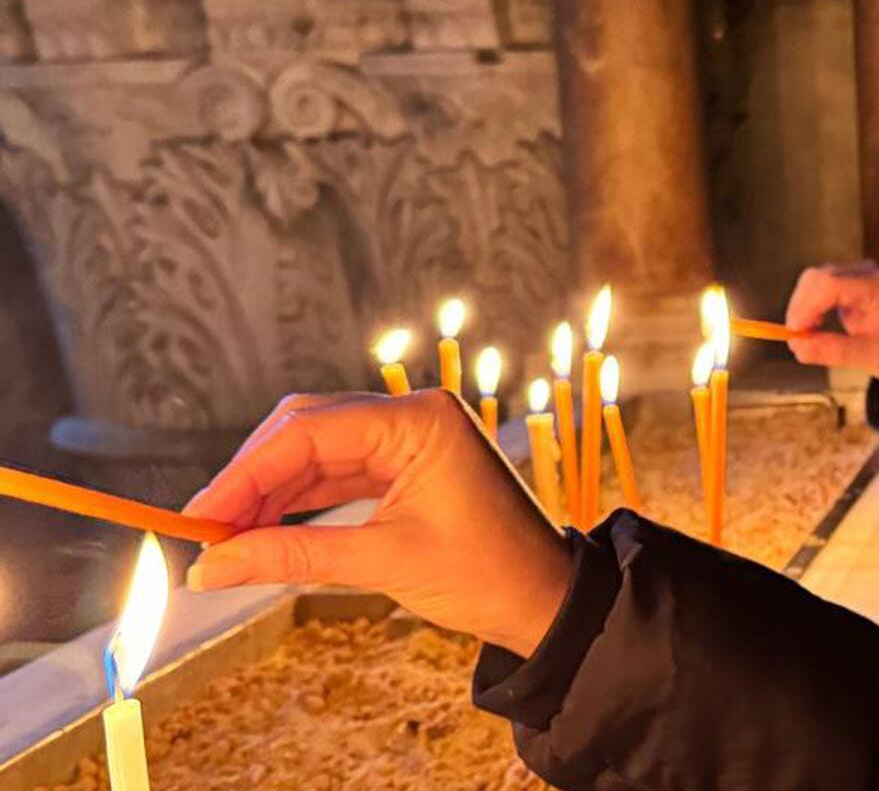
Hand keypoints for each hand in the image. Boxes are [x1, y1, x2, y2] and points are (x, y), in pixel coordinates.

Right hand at [182, 390, 571, 657]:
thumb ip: (293, 558)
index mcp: (419, 420)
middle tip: (204, 530)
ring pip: (318, 451)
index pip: (309, 431)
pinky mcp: (408, 464)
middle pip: (307, 429)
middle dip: (252, 479)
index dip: (244, 474)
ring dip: (271, 492)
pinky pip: (340, 472)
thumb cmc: (486, 575)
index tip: (198, 517)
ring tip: (224, 538)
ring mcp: (411, 438)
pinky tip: (262, 529)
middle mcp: (414, 415)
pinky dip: (300, 500)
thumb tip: (213, 566)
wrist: (546, 599)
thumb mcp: (382, 563)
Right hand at [785, 261, 878, 410]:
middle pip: (818, 277)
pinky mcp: (853, 281)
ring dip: (803, 307)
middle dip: (801, 308)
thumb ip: (835, 351)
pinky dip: (811, 306)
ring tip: (806, 337)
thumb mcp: (873, 358)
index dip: (805, 306)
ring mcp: (861, 274)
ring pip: (815, 280)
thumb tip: (797, 347)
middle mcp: (869, 273)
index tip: (794, 333)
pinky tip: (814, 327)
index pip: (830, 284)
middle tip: (796, 340)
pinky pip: (821, 286)